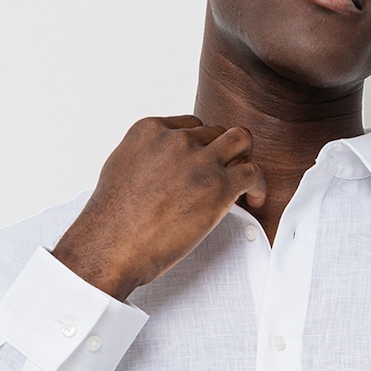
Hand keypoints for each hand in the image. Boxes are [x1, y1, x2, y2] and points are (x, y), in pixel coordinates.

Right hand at [52, 115, 266, 299]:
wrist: (112, 245)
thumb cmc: (112, 219)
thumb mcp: (121, 168)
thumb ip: (146, 158)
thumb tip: (160, 167)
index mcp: (150, 131)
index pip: (190, 126)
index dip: (201, 147)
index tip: (202, 165)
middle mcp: (177, 139)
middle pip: (217, 132)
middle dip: (223, 152)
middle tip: (224, 175)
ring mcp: (200, 160)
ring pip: (241, 140)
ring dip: (244, 159)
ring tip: (241, 183)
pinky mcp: (219, 186)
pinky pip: (253, 173)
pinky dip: (258, 186)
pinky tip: (252, 200)